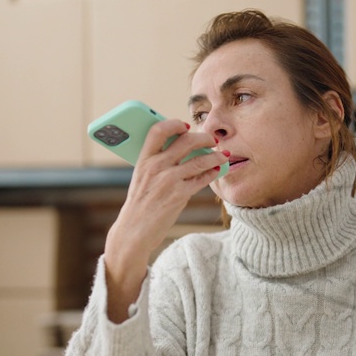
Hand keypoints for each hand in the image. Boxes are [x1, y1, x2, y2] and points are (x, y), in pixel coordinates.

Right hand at [103, 119, 226, 321]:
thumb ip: (157, 162)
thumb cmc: (139, 204)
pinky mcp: (179, 195)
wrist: (133, 232)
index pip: (158, 130)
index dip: (174, 123)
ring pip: (200, 159)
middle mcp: (155, 167)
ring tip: (222, 155)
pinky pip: (202, 178)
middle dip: (204, 137)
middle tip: (212, 139)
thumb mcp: (141, 178)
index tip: (186, 125)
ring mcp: (168, 181)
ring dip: (215, 155)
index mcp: (143, 159)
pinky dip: (213, 172)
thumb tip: (181, 147)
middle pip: (185, 140)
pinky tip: (217, 170)